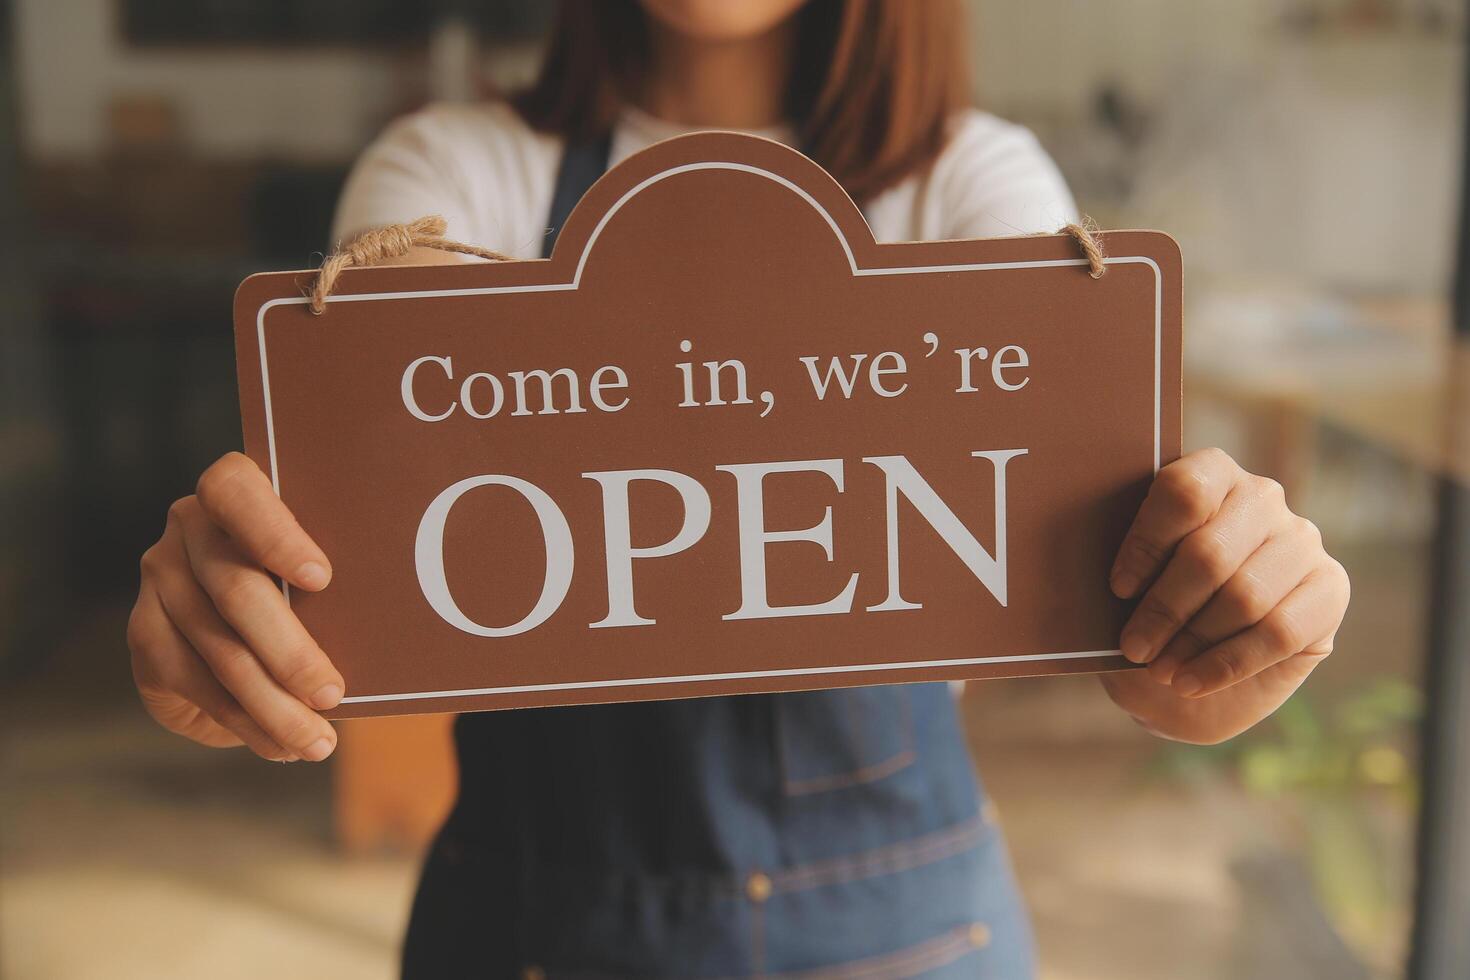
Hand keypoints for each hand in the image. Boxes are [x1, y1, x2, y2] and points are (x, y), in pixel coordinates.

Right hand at [127, 452, 343, 761]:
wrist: (248, 623)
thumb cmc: (312, 584)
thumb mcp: (323, 572)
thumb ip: (341, 581)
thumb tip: (408, 619)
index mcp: (235, 490)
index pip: (237, 492)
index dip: (275, 534)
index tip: (322, 578)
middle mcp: (189, 527)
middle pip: (234, 589)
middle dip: (288, 651)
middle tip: (332, 694)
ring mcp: (160, 578)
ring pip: (217, 649)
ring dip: (271, 705)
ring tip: (318, 741)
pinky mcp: (145, 632)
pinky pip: (194, 684)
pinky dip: (243, 721)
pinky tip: (281, 745)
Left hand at [1098, 448, 1349, 743]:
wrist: (1191, 665)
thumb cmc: (1150, 610)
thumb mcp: (1126, 587)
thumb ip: (1120, 569)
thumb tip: (1090, 576)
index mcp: (1209, 474)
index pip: (1183, 491)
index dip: (1147, 542)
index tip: (1117, 589)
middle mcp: (1261, 497)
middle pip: (1210, 552)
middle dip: (1165, 608)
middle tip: (1133, 647)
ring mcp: (1301, 540)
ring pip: (1245, 595)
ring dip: (1195, 641)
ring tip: (1161, 670)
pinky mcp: (1329, 588)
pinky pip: (1280, 631)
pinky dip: (1227, 664)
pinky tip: (1191, 682)